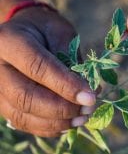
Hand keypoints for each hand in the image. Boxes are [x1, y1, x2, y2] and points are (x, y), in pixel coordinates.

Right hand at [0, 6, 95, 136]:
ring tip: (81, 118)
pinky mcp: (3, 100)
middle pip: (27, 96)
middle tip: (87, 109)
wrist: (26, 32)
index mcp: (10, 41)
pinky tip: (66, 124)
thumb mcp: (60, 34)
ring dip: (56, 122)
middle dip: (62, 108)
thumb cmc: (44, 29)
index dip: (66, 85)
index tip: (90, 97)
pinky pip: (22, 121)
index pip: (38, 67)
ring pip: (23, 114)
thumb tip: (87, 91)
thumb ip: (70, 61)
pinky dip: (46, 126)